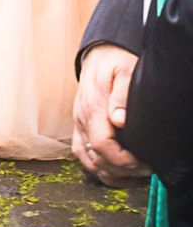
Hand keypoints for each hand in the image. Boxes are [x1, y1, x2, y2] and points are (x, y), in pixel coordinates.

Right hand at [72, 43, 142, 181]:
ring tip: (135, 174)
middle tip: (147, 169)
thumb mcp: (124, 70)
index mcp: (93, 106)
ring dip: (110, 173)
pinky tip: (117, 170)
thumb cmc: (115, 61)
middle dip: (122, 170)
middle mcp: (81, 118)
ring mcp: (78, 123)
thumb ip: (122, 94)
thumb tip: (119, 120)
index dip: (122, 161)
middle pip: (96, 158)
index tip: (144, 163)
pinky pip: (82, 154)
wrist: (99, 52)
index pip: (101, 145)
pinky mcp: (79, 126)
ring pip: (87, 161)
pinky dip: (98, 168)